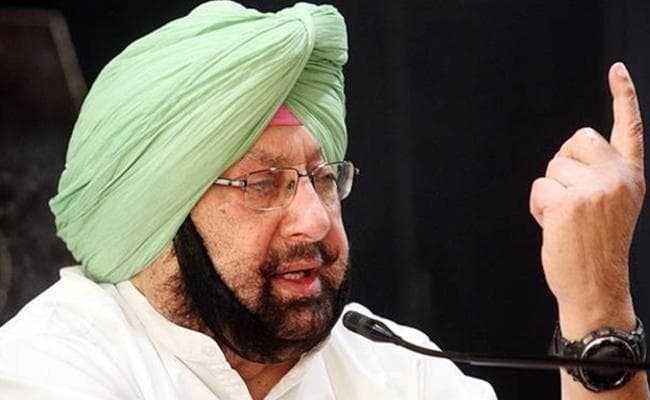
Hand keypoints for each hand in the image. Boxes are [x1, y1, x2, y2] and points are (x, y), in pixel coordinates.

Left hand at [529, 62, 644, 337]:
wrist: (597, 286)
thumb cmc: (597, 247)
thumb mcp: (614, 204)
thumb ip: (602, 174)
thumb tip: (575, 150)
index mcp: (632, 176)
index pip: (628, 128)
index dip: (623, 96)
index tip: (616, 70)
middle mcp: (618, 177)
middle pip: (577, 139)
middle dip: (565, 162)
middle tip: (573, 197)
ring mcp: (595, 188)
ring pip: (553, 166)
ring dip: (550, 191)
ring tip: (567, 219)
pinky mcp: (569, 202)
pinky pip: (539, 187)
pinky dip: (538, 206)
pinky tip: (555, 226)